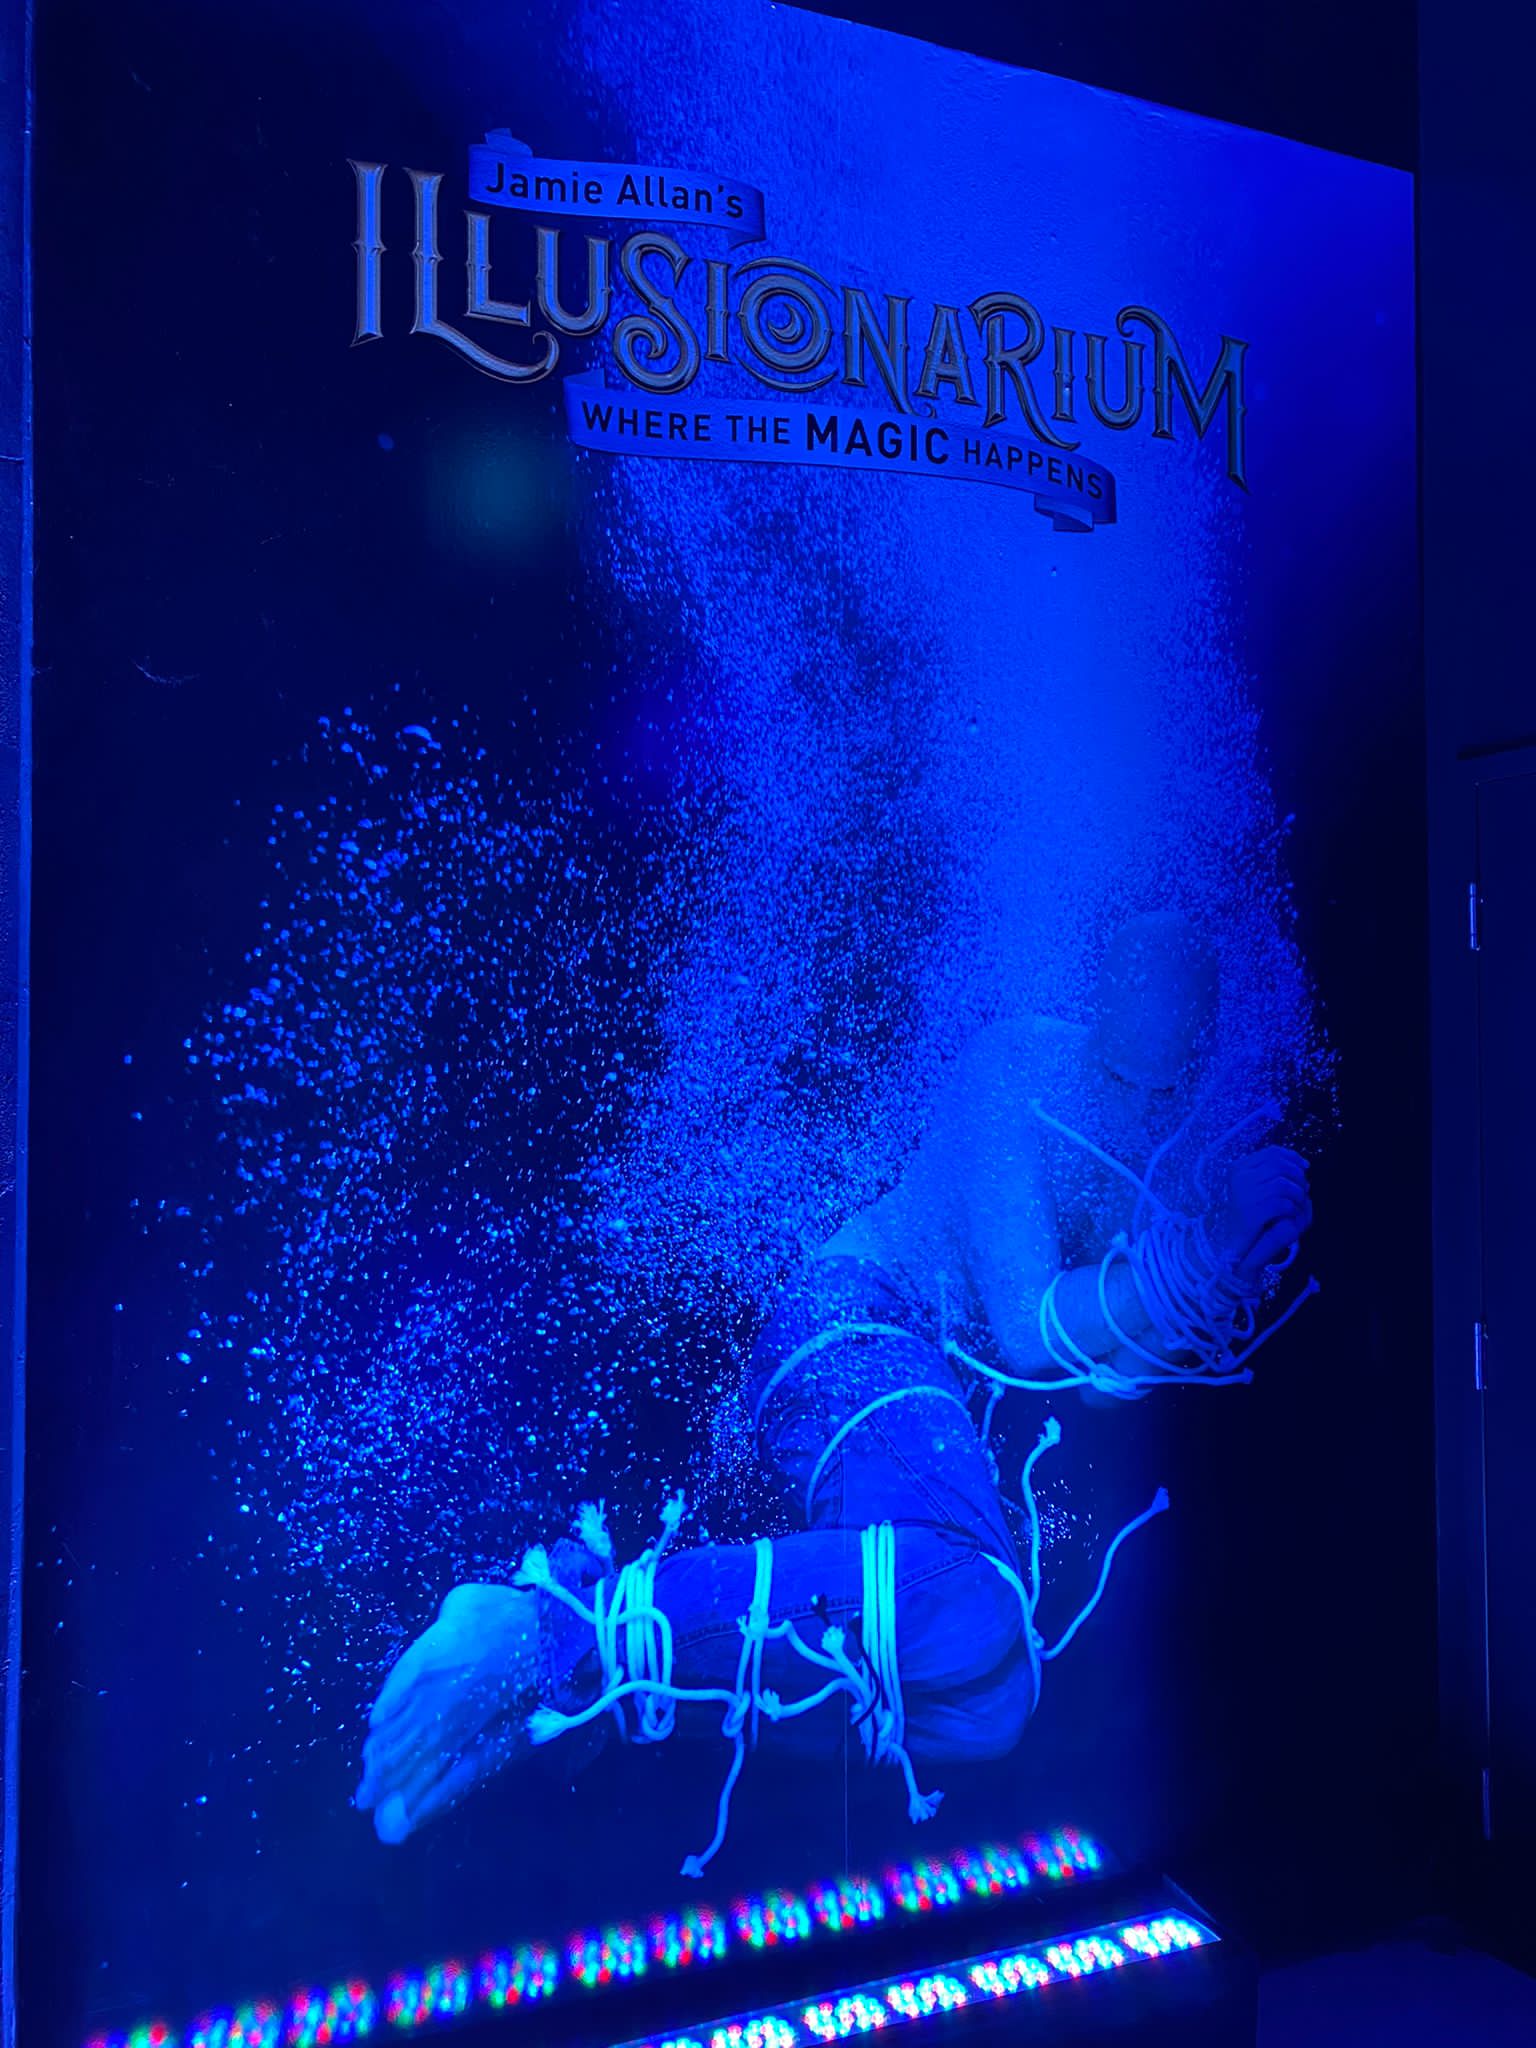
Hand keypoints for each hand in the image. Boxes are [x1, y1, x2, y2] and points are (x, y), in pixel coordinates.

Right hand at [1206, 1146, 1311, 1284]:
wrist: (1233, 1245)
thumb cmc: (1250, 1216)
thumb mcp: (1261, 1189)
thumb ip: (1278, 1173)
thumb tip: (1303, 1164)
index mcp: (1239, 1168)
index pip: (1272, 1152)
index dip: (1293, 1157)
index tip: (1305, 1167)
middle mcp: (1239, 1177)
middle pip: (1280, 1165)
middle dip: (1297, 1176)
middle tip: (1303, 1189)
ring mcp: (1243, 1194)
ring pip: (1283, 1184)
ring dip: (1296, 1194)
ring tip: (1297, 1203)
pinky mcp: (1251, 1212)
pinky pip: (1281, 1204)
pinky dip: (1291, 1209)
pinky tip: (1288, 1214)